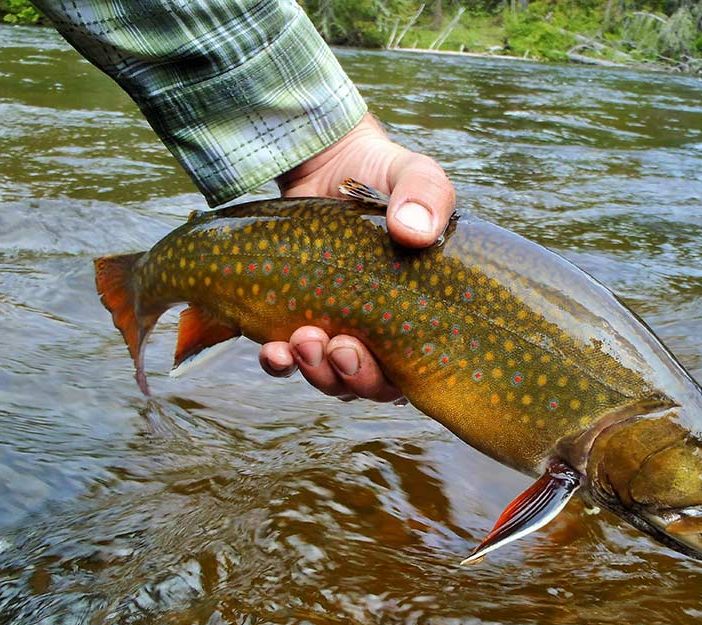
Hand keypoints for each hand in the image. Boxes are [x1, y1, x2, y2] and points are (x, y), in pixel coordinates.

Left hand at [259, 113, 454, 401]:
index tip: (372, 355)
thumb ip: (428, 194)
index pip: (416, 373)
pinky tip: (273, 350)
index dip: (392, 381)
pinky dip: (279, 363)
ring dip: (315, 372)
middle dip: (349, 376)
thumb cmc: (385, 175)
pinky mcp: (296, 319)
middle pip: (368, 385)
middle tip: (337, 347)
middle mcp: (382, 334)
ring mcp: (338, 329)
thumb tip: (413, 232)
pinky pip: (288, 359)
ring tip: (302, 342)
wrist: (330, 162)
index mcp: (421, 316)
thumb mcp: (416, 175)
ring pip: (329, 379)